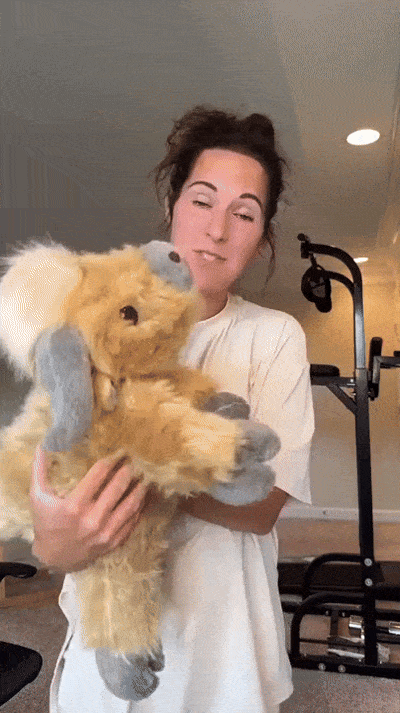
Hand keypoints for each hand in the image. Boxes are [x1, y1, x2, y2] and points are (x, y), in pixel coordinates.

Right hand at [29, 446, 147, 571]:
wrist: (54, 558)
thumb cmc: (46, 523)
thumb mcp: (37, 497)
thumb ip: (39, 470)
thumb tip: (41, 444)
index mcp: (74, 505)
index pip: (99, 474)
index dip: (111, 460)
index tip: (119, 452)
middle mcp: (92, 519)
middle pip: (118, 487)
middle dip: (127, 472)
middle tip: (133, 462)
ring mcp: (105, 533)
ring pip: (130, 506)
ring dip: (139, 489)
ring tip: (143, 478)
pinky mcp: (113, 543)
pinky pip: (132, 523)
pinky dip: (139, 509)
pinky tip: (142, 498)